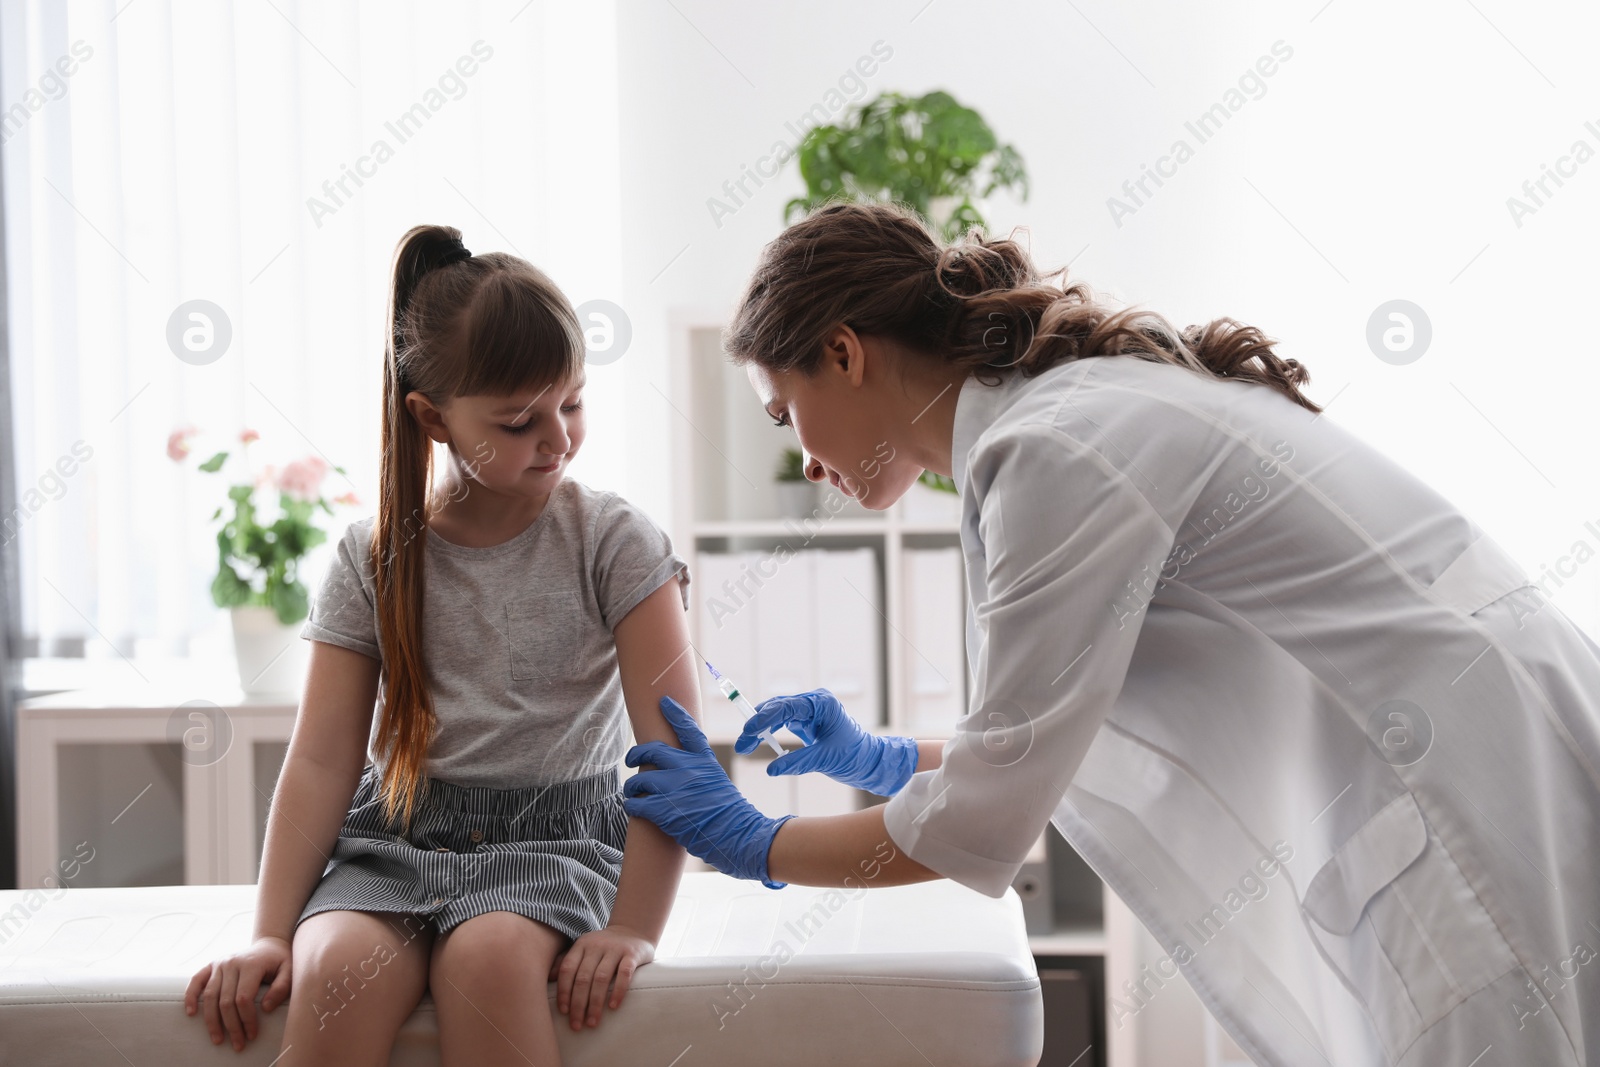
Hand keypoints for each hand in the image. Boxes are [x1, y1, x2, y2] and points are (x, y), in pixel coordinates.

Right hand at [184, 935, 291, 1051]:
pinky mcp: (211, 965)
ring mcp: (219, 963)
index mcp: (251, 964)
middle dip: (232, 1026)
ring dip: (212, 1021)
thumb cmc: (279, 961)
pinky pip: (196, 980)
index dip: (247, 1019)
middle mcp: (232, 962)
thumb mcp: (289, 970)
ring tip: (218, 1039)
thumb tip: (266, 1008)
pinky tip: (191, 1013)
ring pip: (209, 996)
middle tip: (238, 1044)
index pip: (243, 998)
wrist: (269, 944)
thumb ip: (282, 988)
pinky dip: (190, 996)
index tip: (252, 1035)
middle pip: (226, 1001)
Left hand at [547, 923, 653, 1030]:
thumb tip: (548, 979)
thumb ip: (567, 961)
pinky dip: (617, 991)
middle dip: (578, 1004)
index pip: (567, 969)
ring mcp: (615, 949)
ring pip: (601, 978)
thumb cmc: (603, 947)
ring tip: (592, 1022)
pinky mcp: (632, 954)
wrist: (632, 930)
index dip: (563, 991)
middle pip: (583, 978)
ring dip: (595, 1003)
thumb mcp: (584, 949)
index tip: (564, 1012)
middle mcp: (596, 945)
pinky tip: (613, 1006)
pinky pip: (624, 974)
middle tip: (577, 1025)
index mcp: (581, 945)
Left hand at [623, 695, 795, 887]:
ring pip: (640, 779)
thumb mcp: (718, 782)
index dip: (675, 713)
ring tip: (632, 794)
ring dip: (632, 787)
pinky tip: (633, 807)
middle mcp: (688, 769)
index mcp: (704, 761)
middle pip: (652, 750)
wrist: (738, 834)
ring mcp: (675, 788)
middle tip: (631, 760)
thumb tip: (677, 772)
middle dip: (636, 754)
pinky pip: (636, 802)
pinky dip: (632, 805)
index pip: (688, 730)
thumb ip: (699, 773)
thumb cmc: (730, 814)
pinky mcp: (664, 810)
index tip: (664, 702)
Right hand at [736, 688, 918, 795]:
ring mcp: (809, 711)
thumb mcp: (825, 760)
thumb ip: (797, 763)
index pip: (787, 707)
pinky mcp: (806, 721)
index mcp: (822, 704)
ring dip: (760, 729)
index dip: (765, 718)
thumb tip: (771, 770)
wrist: (869, 761)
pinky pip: (782, 723)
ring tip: (745, 746)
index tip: (748, 731)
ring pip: (777, 715)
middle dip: (757, 725)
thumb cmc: (854, 756)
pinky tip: (758, 742)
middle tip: (742, 744)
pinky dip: (769, 732)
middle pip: (777, 708)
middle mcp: (814, 702)